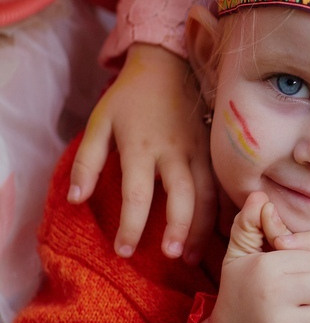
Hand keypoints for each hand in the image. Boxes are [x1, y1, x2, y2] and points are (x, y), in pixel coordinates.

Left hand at [67, 43, 215, 262]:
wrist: (166, 64)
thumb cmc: (129, 97)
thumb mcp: (99, 123)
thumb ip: (87, 162)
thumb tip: (75, 200)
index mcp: (141, 146)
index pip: (138, 195)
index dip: (131, 227)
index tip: (124, 251)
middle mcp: (174, 151)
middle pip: (183, 196)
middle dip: (180, 230)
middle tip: (172, 257)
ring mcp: (199, 149)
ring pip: (209, 194)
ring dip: (203, 227)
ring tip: (192, 255)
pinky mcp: (214, 148)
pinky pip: (221, 184)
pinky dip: (220, 211)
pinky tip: (214, 232)